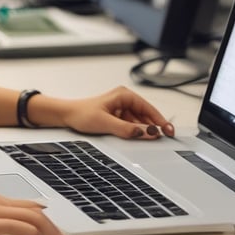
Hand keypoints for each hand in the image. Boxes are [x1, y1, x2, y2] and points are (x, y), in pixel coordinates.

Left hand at [56, 86, 174, 139]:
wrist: (66, 116)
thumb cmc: (81, 114)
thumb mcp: (106, 123)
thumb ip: (127, 129)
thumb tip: (146, 132)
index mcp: (124, 95)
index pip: (148, 108)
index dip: (160, 121)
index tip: (168, 131)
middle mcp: (124, 100)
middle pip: (146, 115)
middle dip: (154, 126)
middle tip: (165, 137)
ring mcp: (121, 109)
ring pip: (139, 121)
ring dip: (144, 130)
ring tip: (150, 139)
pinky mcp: (117, 117)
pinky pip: (131, 125)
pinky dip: (136, 132)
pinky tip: (138, 138)